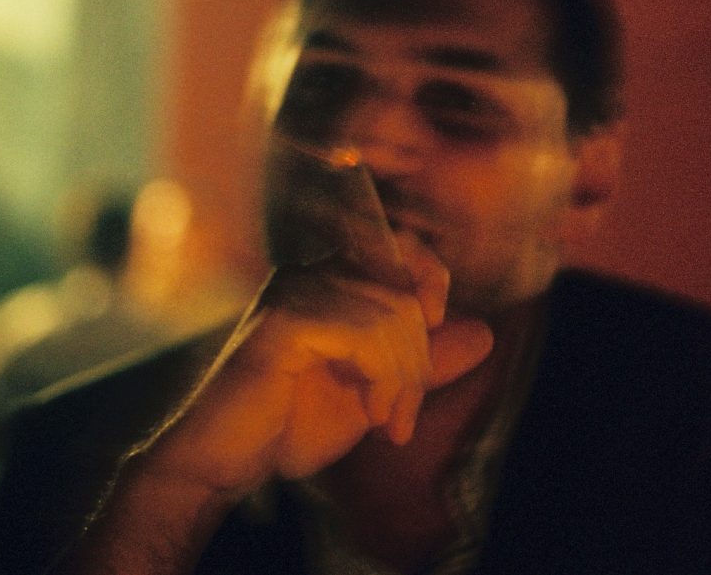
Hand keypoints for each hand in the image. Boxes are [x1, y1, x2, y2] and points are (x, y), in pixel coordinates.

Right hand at [136, 231, 493, 496]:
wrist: (226, 460)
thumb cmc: (287, 425)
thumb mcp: (373, 393)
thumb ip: (423, 364)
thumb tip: (484, 333)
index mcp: (328, 282)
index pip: (405, 251)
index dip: (433, 288)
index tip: (429, 344)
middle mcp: (311, 275)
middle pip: (406, 295)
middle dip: (420, 363)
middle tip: (401, 418)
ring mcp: (295, 292)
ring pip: (392, 315)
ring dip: (404, 380)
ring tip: (387, 422)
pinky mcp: (285, 322)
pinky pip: (365, 334)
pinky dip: (383, 379)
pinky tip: (371, 414)